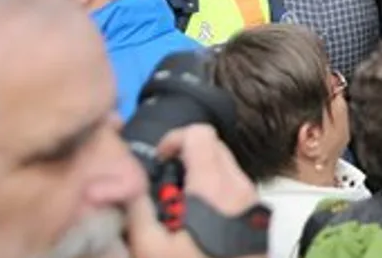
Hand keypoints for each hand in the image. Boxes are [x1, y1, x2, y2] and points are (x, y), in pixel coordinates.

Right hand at [125, 125, 261, 257]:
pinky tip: (195, 227)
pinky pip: (234, 191)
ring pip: (226, 170)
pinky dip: (214, 196)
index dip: (174, 139)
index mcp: (214, 187)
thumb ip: (135, 209)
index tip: (159, 161)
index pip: (200, 134)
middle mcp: (240, 188)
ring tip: (177, 215)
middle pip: (215, 148)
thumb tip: (123, 184)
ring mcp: (253, 204)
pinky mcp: (257, 220)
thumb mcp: (150, 248)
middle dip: (186, 160)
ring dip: (200, 179)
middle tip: (163, 191)